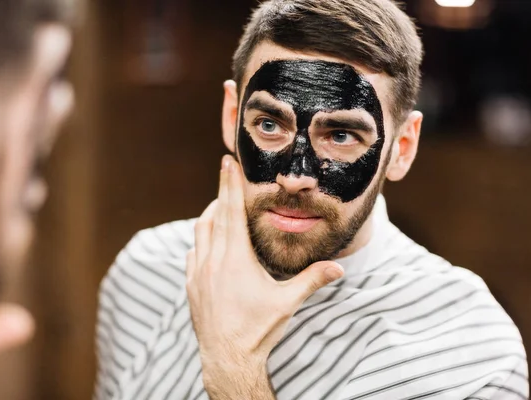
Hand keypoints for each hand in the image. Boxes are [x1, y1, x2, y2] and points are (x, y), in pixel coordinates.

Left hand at [186, 155, 343, 397]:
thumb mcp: (287, 303)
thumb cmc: (257, 330)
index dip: (230, 184)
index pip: (232, 211)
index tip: (226, 162)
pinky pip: (192, 253)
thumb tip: (339, 268)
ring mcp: (197, 274)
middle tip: (229, 182)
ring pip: (199, 233)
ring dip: (210, 218)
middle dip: (221, 195)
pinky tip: (210, 245)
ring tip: (222, 211)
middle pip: (213, 216)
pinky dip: (201, 241)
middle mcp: (212, 261)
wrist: (227, 358)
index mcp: (236, 259)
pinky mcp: (191, 287)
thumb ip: (312, 280)